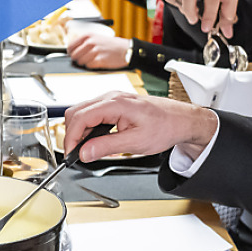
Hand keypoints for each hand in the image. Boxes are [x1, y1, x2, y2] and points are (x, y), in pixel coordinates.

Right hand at [63, 90, 218, 160]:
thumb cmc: (165, 126)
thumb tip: (84, 153)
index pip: (80, 117)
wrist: (180, 120)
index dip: (71, 137)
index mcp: (115, 103)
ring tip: (88, 149)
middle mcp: (111, 97)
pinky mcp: (114, 104)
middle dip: (72, 134)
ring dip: (81, 131)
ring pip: (82, 112)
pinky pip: (92, 113)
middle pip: (76, 112)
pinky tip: (96, 140)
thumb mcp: (135, 142)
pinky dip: (89, 128)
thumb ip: (106, 147)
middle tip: (77, 153)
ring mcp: (111, 99)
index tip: (71, 153)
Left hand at [66, 28, 131, 69]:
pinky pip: (88, 66)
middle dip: (77, 59)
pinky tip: (98, 62)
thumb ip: (85, 43)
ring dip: (85, 63)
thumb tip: (72, 51)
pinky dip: (92, 66)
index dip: (71, 52)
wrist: (126, 49)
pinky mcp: (100, 60)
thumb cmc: (112, 45)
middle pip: (74, 55)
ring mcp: (95, 51)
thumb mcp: (97, 38)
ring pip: (80, 61)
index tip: (73, 55)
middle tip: (84, 59)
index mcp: (88, 36)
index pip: (70, 46)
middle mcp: (90, 42)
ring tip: (93, 59)